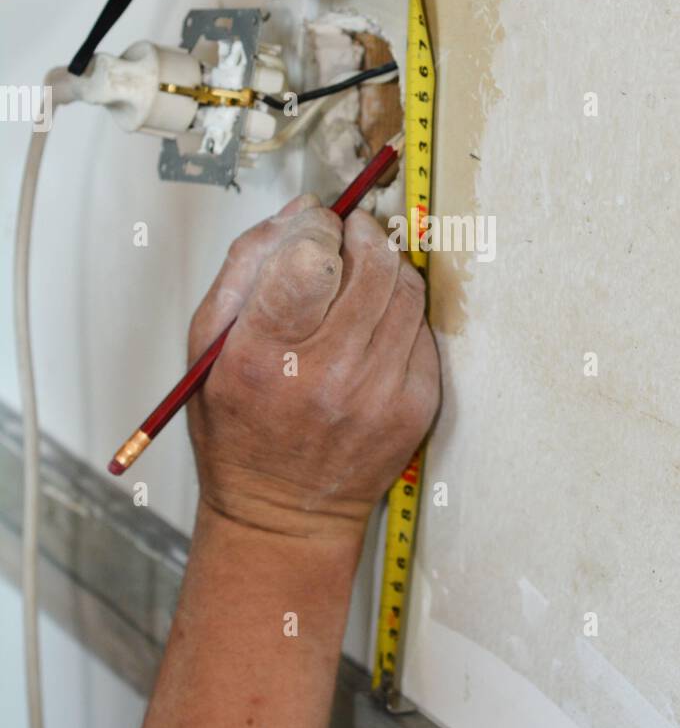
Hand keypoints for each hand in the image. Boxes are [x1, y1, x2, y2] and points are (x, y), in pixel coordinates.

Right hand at [187, 194, 439, 538]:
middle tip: (352, 232)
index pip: (311, 257)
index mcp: (264, 355)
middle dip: (362, 233)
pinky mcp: (414, 407)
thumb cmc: (239, 429)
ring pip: (406, 290)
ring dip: (388, 266)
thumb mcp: (208, 348)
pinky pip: (423, 330)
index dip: (319, 225)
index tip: (317, 225)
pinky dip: (403, 313)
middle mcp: (326, 374)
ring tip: (365, 273)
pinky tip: (376, 326)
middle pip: (371, 265)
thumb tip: (298, 212)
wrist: (284, 514)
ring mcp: (377, 393)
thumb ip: (244, 268)